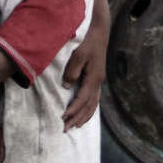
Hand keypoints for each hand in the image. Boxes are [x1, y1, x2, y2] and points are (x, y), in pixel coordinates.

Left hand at [62, 8, 109, 129]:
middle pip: (89, 106)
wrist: (99, 33)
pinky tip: (84, 113)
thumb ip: (72, 71)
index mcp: (94, 78)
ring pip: (93, 104)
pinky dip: (89, 109)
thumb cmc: (88, 42)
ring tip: (75, 126)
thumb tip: (67, 87)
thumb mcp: (78, 55)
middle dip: (77, 118)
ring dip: (84, 116)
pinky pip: (94, 99)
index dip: (73, 110)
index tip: (63, 117)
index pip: (83, 99)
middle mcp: (98, 83)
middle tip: (66, 129)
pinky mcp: (97, 79)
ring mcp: (99, 81)